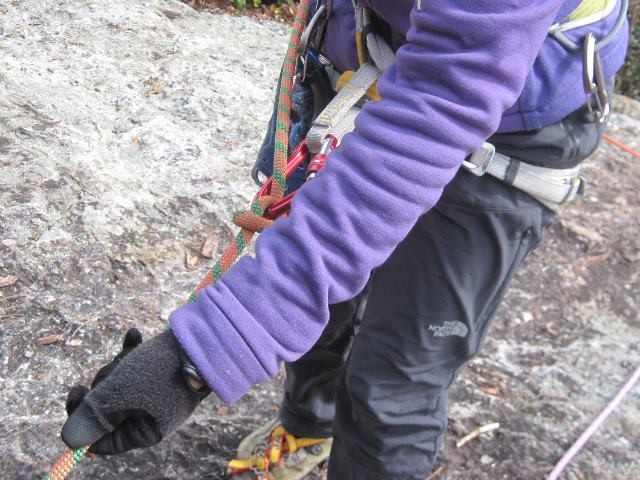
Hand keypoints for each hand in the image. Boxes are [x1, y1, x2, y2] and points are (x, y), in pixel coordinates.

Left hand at [61, 328, 209, 453]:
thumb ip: (92, 417)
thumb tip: (70, 441)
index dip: (84, 418)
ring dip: (118, 365)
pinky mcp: (162, 374)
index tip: (77, 390)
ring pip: (119, 384)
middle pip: (107, 408)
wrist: (204, 341)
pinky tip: (133, 334)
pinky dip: (131, 353)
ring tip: (130, 351)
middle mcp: (149, 417)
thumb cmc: (163, 370)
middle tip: (113, 369)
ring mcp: (156, 395)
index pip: (102, 438)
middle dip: (104, 384)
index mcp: (143, 433)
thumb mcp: (119, 395)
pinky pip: (137, 367)